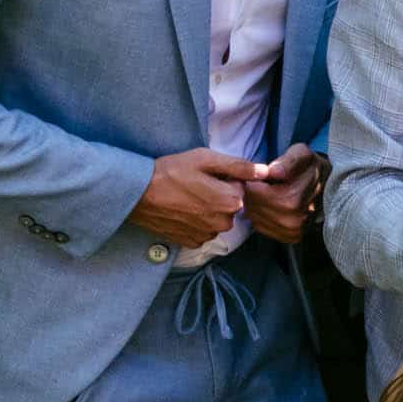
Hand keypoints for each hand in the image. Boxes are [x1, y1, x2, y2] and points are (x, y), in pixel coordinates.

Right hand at [130, 147, 259, 247]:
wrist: (137, 193)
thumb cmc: (171, 171)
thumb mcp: (206, 159)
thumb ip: (239, 166)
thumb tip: (266, 172)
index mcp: (231, 202)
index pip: (240, 188)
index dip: (224, 179)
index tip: (206, 176)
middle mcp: (223, 223)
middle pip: (231, 205)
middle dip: (218, 195)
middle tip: (195, 185)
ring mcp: (208, 235)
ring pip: (217, 218)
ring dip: (207, 209)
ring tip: (186, 197)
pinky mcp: (192, 242)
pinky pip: (204, 230)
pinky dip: (196, 221)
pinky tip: (181, 210)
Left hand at [243, 144, 326, 245]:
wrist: (333, 187)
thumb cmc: (312, 168)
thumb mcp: (302, 154)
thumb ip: (287, 161)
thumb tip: (273, 172)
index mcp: (291, 200)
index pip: (251, 192)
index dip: (252, 180)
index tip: (260, 174)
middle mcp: (291, 220)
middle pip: (251, 205)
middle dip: (252, 193)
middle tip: (264, 183)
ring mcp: (291, 231)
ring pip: (254, 217)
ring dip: (257, 205)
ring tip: (270, 193)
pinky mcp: (290, 237)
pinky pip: (261, 227)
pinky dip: (263, 216)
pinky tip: (273, 205)